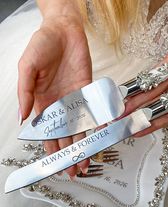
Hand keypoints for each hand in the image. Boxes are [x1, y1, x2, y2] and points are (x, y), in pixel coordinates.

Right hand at [18, 14, 90, 177]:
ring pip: (80, 126)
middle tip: (75, 170)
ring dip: (84, 144)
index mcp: (43, 102)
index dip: (51, 149)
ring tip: (87, 160)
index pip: (47, 132)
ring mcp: (75, 99)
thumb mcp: (27, 68)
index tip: (56, 164)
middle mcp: (60, 104)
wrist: (63, 30)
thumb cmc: (42, 45)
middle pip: (65, 134)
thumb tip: (22, 118)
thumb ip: (25, 93)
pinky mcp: (88, 91)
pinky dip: (99, 121)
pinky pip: (94, 109)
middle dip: (69, 152)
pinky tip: (102, 135)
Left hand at [124, 29, 167, 135]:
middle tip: (120, 122)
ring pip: (149, 91)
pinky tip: (127, 89)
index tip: (137, 131)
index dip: (152, 124)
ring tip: (118, 109)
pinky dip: (139, 82)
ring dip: (133, 100)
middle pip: (154, 106)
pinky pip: (151, 74)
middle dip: (136, 114)